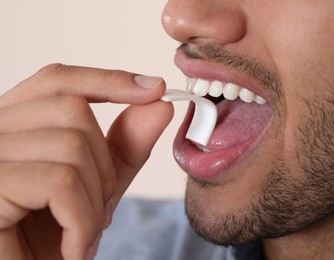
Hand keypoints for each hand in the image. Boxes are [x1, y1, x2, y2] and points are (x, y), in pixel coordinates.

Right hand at [0, 64, 173, 259]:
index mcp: (12, 127)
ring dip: (94, 201)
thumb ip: (125, 145)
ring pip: (71, 146)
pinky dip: (81, 221)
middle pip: (72, 111)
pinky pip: (59, 182)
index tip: (154, 89)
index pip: (57, 81)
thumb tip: (159, 103)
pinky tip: (71, 248)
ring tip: (80, 235)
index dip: (107, 80)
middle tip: (97, 212)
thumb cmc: (51, 238)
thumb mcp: (97, 186)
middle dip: (104, 166)